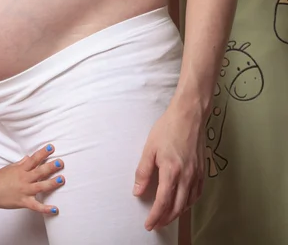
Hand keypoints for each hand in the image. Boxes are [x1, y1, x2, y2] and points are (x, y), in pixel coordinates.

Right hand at [0, 144, 64, 214]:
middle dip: (51, 166)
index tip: (51, 147)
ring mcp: (24, 191)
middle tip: (61, 162)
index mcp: (21, 170)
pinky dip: (45, 209)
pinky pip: (36, 206)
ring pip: (41, 186)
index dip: (43, 153)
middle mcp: (24, 179)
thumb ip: (21, 163)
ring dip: (52, 183)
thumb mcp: (9, 168)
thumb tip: (29, 157)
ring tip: (61, 179)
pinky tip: (55, 209)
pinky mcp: (24, 202)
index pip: (34, 159)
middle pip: (39, 171)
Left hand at [133, 101, 205, 230]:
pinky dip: (189, 203)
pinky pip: (197, 193)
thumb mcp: (149, 149)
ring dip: (177, 213)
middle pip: (177, 207)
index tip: (148, 224)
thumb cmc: (168, 129)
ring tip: (166, 217)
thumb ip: (143, 172)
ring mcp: (197, 174)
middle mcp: (187, 176)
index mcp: (172, 171)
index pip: (163, 202)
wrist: (189, 115)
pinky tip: (182, 203)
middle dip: (166, 219)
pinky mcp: (203, 170)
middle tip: (156, 225)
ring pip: (188, 203)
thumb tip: (138, 191)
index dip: (155, 216)